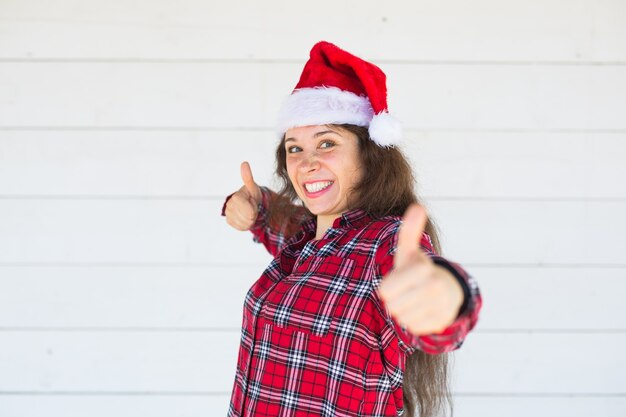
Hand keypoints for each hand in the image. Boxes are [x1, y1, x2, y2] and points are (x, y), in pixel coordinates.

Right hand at [224, 161, 262, 230]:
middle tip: (252, 207)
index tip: (254, 203)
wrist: (250, 204)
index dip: (252, 208)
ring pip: (244, 223)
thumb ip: (248, 178)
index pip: (245, 207)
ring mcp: (228, 213)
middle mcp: (229, 205)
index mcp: (236, 196)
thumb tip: (244, 163)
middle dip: (253, 214)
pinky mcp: (229, 221)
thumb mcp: (253, 188)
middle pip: (246, 217)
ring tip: (250, 212)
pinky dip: (246, 224)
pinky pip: (240, 227)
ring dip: (250, 220)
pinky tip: (246, 218)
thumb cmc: (253, 195)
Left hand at [376, 204, 463, 334]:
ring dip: (403, 312)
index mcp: (423, 269)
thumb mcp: (409, 252)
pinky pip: (413, 329)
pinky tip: (422, 311)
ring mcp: (441, 307)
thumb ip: (409, 231)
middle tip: (407, 291)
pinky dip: (414, 322)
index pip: (385, 292)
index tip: (398, 280)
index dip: (387, 288)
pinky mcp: (442, 323)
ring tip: (414, 300)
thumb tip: (418, 206)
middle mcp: (435, 287)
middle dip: (395, 301)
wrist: (447, 290)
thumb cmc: (418, 270)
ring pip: (402, 319)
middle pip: (392, 307)